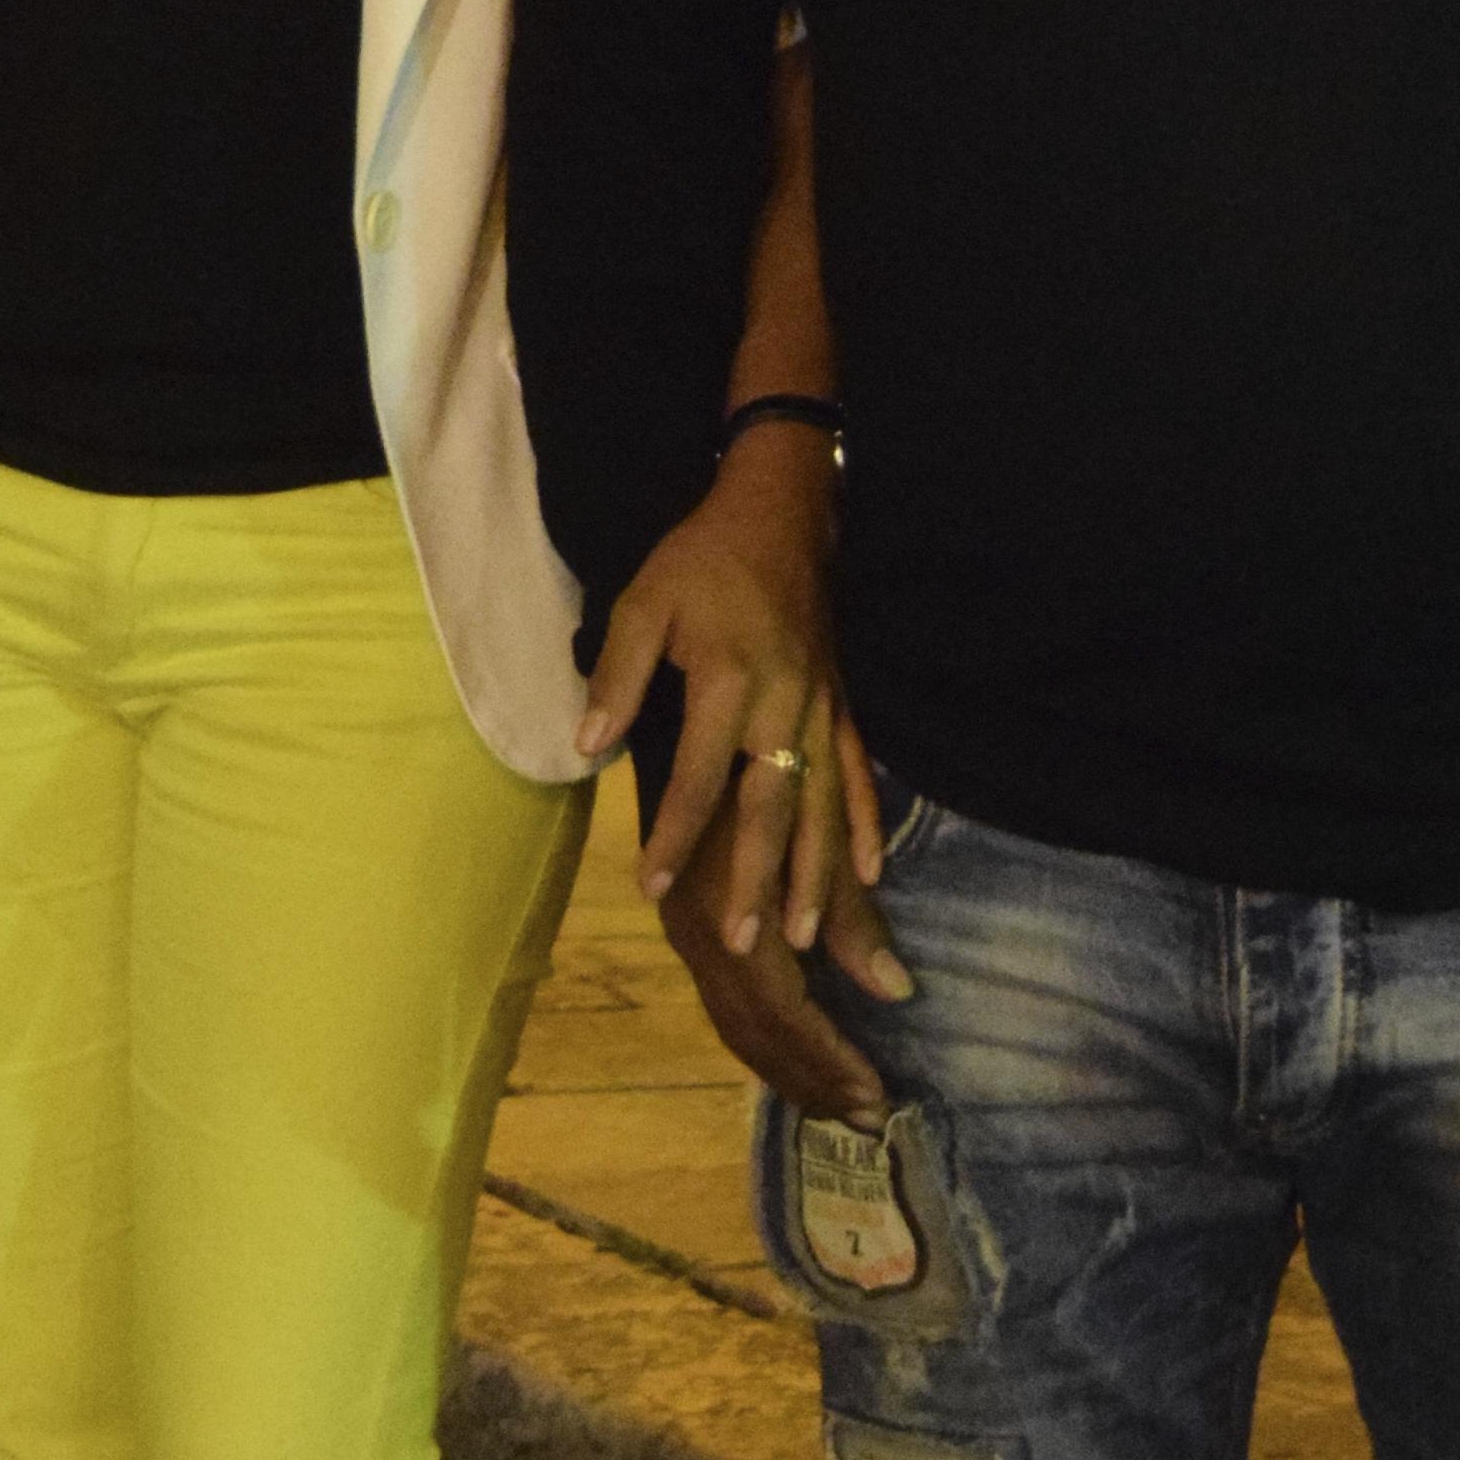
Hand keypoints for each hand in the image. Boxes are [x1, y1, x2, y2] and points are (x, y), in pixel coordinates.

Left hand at [579, 437, 895, 945]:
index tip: (652, 886)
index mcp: (730, 680)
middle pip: (772, 806)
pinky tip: (870, 873)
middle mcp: (785, 704)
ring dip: (815, 872)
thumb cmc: (700, 562)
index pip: (701, 775)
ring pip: (823, 804)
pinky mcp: (843, 707)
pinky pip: (859, 775)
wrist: (779, 516)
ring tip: (806, 935)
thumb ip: (616, 675)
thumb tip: (589, 746)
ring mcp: (822, 710)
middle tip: (746, 944)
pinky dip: (864, 824)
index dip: (675, 833)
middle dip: (759, 878)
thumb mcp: (641, 602)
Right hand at [656, 789, 904, 1111]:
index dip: (831, 1059)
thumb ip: (847, 908)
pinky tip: (798, 1049)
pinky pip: (726, 1005)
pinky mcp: (688, 926)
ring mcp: (688, 934)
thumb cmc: (755, 759)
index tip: (880, 1094)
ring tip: (841, 1099)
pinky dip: (765, 1041)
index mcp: (730, 917)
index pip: (784, 1015)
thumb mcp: (811, 826)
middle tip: (870, 1117)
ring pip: (736, 1026)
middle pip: (757, 1033)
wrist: (675, 711)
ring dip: (789, 1069)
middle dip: (813, 1080)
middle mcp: (700, 937)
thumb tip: (898, 991)